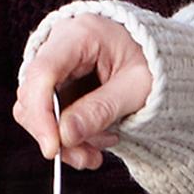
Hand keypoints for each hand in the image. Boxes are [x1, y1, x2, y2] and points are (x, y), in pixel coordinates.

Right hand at [12, 12, 152, 170]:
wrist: (160, 56)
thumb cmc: (153, 63)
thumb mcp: (136, 88)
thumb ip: (101, 110)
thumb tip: (65, 136)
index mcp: (81, 34)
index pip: (44, 72)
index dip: (41, 112)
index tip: (53, 148)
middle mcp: (58, 45)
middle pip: (33, 94)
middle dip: (56, 134)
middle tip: (87, 159)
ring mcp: (54, 65)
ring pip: (36, 111)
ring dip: (64, 140)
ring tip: (98, 152)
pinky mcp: (56, 85)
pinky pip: (48, 117)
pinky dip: (68, 136)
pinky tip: (96, 141)